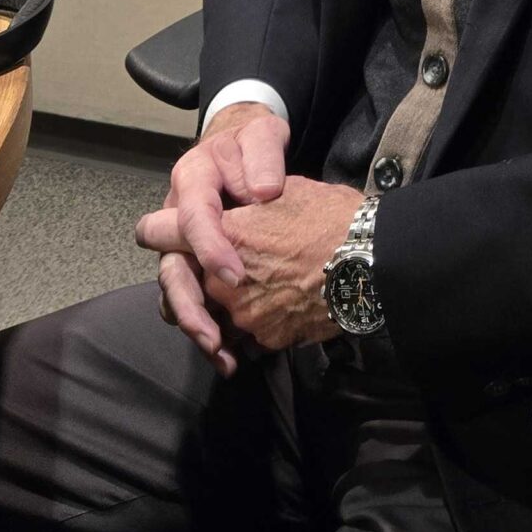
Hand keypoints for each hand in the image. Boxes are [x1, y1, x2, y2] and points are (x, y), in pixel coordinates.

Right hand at [136, 101, 286, 374]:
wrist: (247, 149)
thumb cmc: (252, 142)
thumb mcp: (261, 134)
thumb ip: (262, 155)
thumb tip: (262, 192)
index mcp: (191, 181)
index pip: (193, 217)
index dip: (209, 248)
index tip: (235, 276)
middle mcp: (177, 219)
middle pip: (171, 268)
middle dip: (189, 304)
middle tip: (214, 336)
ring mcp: (183, 247)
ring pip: (177, 293)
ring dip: (196, 326)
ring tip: (223, 357)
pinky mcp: (197, 268)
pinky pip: (195, 302)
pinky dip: (211, 329)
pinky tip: (233, 354)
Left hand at [140, 175, 362, 355]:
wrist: (373, 262)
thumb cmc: (332, 217)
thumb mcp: (285, 192)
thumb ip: (245, 203)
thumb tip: (238, 204)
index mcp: (221, 234)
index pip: (158, 231)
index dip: (160, 228)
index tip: (161, 231)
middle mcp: (220, 280)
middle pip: (184, 281)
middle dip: (197, 273)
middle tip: (221, 264)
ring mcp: (242, 315)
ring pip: (213, 311)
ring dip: (223, 303)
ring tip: (256, 286)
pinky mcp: (265, 339)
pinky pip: (244, 335)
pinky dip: (252, 325)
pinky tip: (274, 306)